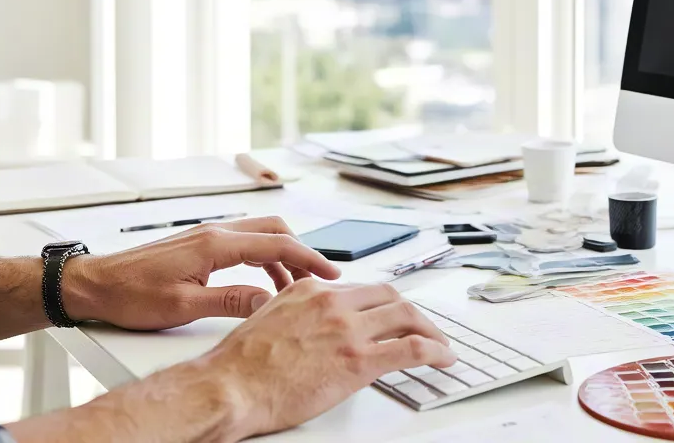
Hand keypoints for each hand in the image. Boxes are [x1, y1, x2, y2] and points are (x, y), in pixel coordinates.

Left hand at [61, 216, 340, 328]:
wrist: (95, 284)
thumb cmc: (130, 294)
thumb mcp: (183, 306)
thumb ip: (230, 301)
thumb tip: (268, 302)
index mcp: (216, 243)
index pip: (276, 244)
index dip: (308, 258)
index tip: (330, 272)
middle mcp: (216, 232)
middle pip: (274, 230)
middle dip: (302, 252)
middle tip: (319, 277)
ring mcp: (208, 235)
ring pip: (261, 234)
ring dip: (282, 256)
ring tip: (293, 287)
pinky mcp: (201, 244)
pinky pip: (244, 242)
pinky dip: (263, 257)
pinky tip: (262, 281)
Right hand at [207, 279, 456, 437]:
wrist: (230, 385)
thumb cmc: (241, 362)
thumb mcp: (270, 316)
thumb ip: (298, 310)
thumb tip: (311, 319)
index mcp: (313, 289)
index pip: (363, 289)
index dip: (385, 302)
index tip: (394, 313)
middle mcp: (334, 302)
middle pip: (390, 296)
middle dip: (412, 312)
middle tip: (423, 327)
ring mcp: (348, 329)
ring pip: (406, 317)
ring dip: (430, 330)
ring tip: (440, 344)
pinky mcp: (358, 360)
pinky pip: (410, 349)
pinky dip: (434, 351)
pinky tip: (443, 357)